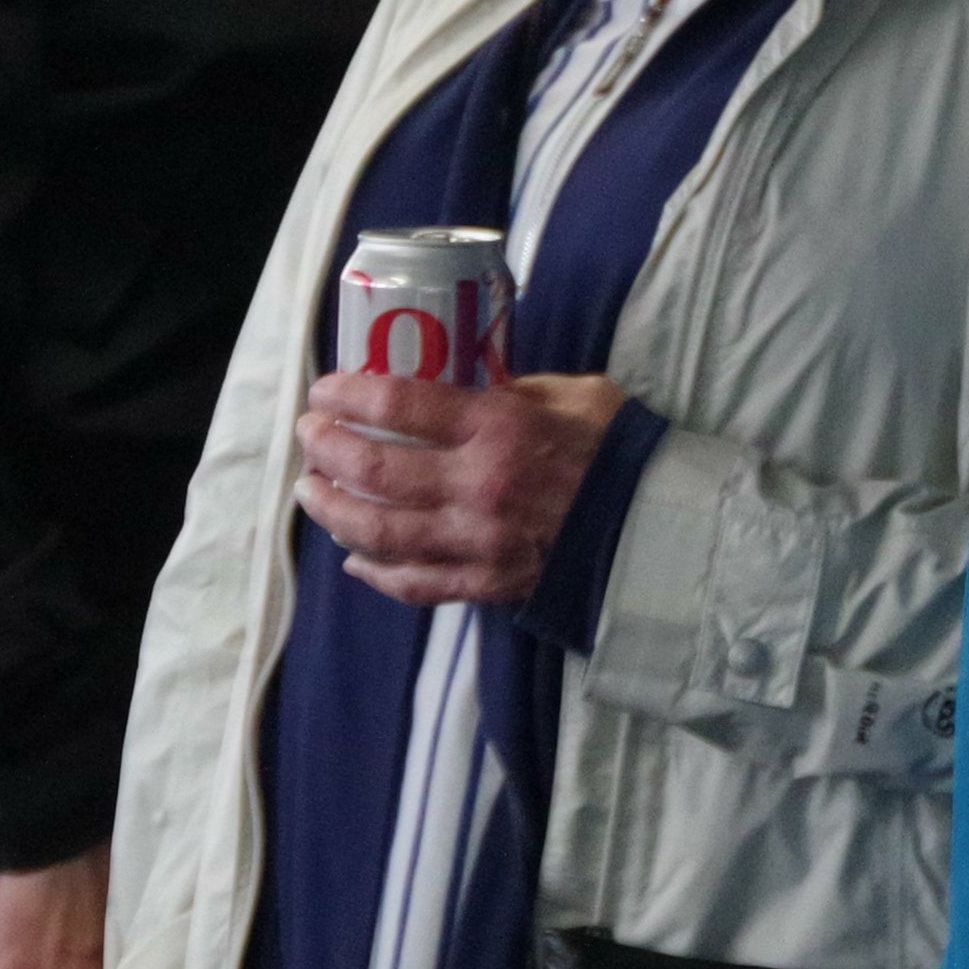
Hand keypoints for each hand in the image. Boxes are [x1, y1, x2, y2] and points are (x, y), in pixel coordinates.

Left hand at [296, 367, 631, 607]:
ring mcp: (476, 541)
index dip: (350, 394)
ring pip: (379, 531)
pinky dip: (375, 571)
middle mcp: (476, 485)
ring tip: (312, 491)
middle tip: (309, 434)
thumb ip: (514, 390)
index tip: (324, 389)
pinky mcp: (484, 583)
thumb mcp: (576, 394)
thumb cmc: (620, 452)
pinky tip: (352, 557)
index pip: (401, 404)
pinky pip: (414, 583)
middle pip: (375, 468)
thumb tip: (463, 386)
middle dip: (328, 449)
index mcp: (499, 427)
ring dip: (333, 510)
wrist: (659, 531)